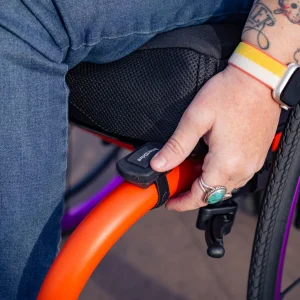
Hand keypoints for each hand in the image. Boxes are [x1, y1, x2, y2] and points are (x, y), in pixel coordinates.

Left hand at [150, 65, 280, 210]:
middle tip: (178, 185)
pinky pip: (237, 176)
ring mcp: (253, 163)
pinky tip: (210, 163)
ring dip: (207, 186)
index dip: (183, 202)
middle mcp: (243, 169)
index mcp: (226, 163)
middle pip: (213, 194)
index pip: (201, 195)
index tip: (171, 202)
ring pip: (226, 186)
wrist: (259, 77)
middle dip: (193, 194)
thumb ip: (177, 146)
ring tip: (191, 174)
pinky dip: (220, 176)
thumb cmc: (230, 93)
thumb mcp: (196, 119)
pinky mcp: (257, 155)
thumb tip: (159, 165)